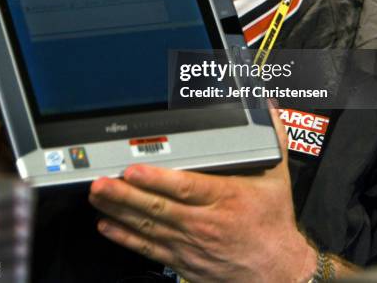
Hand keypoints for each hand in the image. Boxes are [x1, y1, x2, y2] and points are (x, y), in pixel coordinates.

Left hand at [89, 108, 315, 282]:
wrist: (277, 272)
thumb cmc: (273, 224)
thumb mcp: (278, 179)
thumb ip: (272, 139)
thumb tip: (269, 109)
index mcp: (224, 197)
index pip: (185, 186)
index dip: (156, 179)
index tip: (134, 169)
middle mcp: (203, 222)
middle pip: (158, 206)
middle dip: (126, 193)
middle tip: (102, 181)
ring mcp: (190, 243)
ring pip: (148, 226)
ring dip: (120, 210)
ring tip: (98, 196)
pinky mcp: (183, 260)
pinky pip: (150, 249)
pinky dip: (127, 237)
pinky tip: (109, 225)